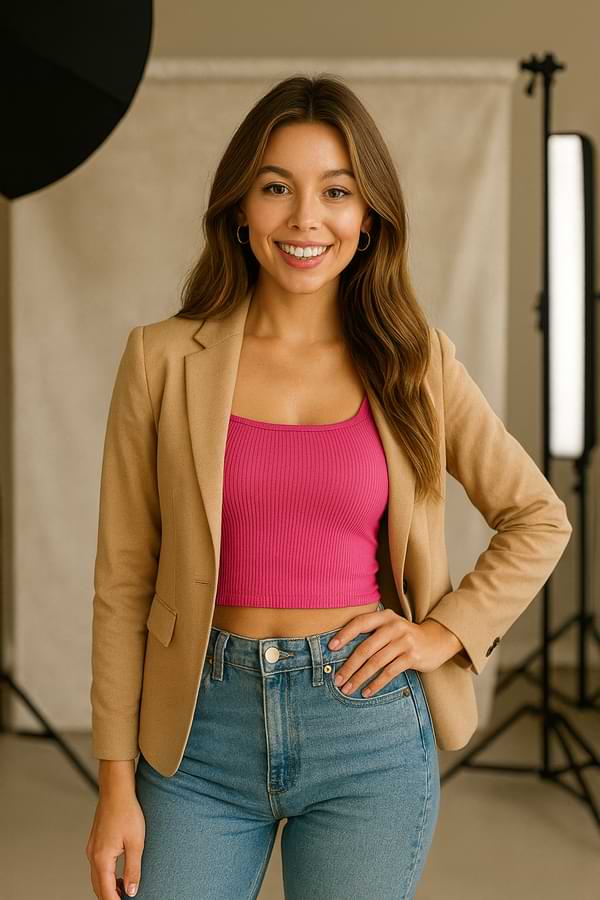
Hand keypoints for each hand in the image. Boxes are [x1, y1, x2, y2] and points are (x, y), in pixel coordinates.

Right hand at [86, 790, 144, 898]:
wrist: (116, 790)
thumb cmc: (127, 812)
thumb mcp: (136, 843)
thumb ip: (133, 869)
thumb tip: (131, 891)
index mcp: (102, 859)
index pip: (106, 892)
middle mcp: (93, 855)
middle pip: (99, 887)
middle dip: (110, 897)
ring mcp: (92, 848)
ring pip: (97, 877)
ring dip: (108, 887)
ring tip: (124, 891)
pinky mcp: (95, 842)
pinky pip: (98, 866)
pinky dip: (106, 875)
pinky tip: (118, 874)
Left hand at [327, 607, 463, 696]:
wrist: (437, 640)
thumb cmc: (405, 635)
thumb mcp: (390, 626)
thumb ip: (372, 633)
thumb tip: (342, 650)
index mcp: (385, 616)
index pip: (360, 623)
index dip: (344, 635)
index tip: (331, 648)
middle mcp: (394, 626)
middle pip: (365, 648)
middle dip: (349, 666)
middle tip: (337, 679)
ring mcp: (404, 641)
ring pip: (376, 662)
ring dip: (359, 677)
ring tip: (348, 689)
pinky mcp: (412, 657)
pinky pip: (389, 672)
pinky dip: (376, 684)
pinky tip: (366, 692)